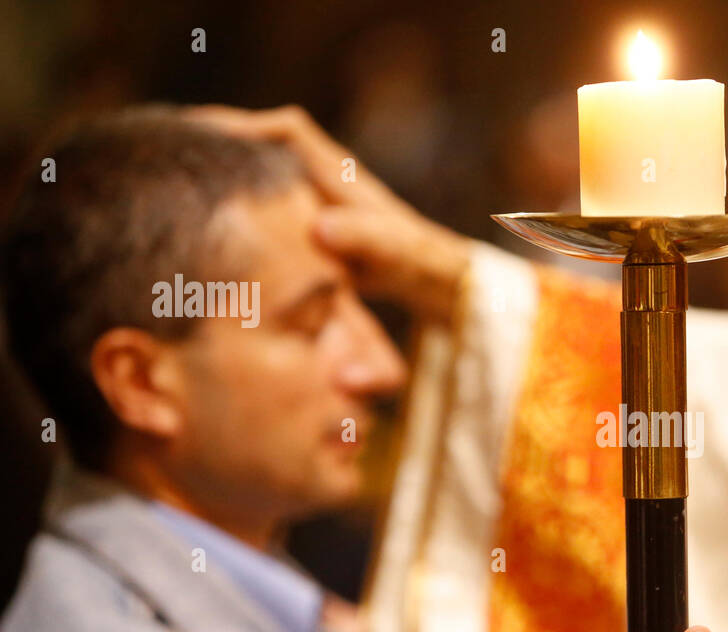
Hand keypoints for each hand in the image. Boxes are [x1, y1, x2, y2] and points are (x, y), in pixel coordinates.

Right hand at [184, 104, 471, 320]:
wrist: (426, 278)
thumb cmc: (414, 260)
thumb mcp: (393, 249)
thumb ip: (364, 237)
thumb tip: (322, 229)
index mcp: (336, 172)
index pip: (288, 130)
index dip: (246, 124)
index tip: (203, 132)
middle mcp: (319, 178)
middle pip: (262, 145)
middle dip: (219, 144)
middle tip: (169, 151)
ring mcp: (311, 200)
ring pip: (258, 178)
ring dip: (221, 177)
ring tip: (169, 183)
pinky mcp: (305, 226)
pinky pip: (263, 210)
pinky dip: (235, 214)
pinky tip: (201, 230)